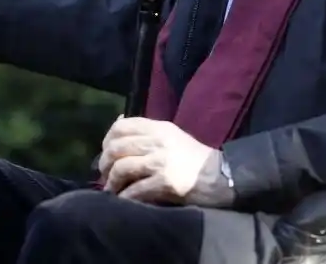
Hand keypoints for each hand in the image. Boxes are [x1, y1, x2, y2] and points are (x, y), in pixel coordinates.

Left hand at [98, 117, 233, 207]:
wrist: (220, 176)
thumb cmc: (193, 157)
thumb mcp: (172, 135)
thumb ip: (147, 132)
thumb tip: (118, 127)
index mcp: (159, 128)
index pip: (121, 126)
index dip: (107, 139)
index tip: (106, 152)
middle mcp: (158, 142)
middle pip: (117, 147)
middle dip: (105, 163)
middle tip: (105, 173)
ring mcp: (160, 162)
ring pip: (122, 168)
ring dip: (112, 181)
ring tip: (112, 189)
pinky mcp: (165, 183)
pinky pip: (135, 190)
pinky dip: (124, 197)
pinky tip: (123, 200)